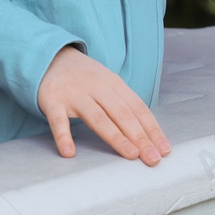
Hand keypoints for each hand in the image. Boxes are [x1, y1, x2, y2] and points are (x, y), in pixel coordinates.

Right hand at [37, 44, 171, 165]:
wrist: (50, 56)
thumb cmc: (84, 77)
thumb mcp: (107, 83)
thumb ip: (123, 104)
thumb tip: (147, 133)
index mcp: (114, 83)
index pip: (138, 108)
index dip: (152, 129)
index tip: (164, 149)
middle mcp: (97, 87)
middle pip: (123, 114)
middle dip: (141, 137)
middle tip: (153, 159)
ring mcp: (75, 94)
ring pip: (98, 118)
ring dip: (116, 137)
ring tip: (130, 155)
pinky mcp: (53, 100)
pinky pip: (58, 121)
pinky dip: (63, 136)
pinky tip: (69, 152)